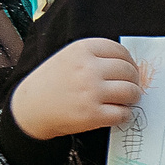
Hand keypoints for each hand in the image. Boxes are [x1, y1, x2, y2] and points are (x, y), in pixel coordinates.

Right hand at [9, 39, 142, 141]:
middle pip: (129, 71)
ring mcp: (91, 92)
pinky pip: (123, 113)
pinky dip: (124, 115)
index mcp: (83, 49)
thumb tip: (128, 65)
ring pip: (131, 92)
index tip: (129, 70)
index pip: (120, 51)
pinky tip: (117, 113)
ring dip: (133, 97)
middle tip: (130, 87)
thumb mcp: (69, 56)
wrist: (30, 108)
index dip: (129, 62)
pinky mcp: (93, 115)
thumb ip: (95, 56)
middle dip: (134, 80)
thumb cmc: (51, 82)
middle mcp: (88, 68)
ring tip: (126, 100)